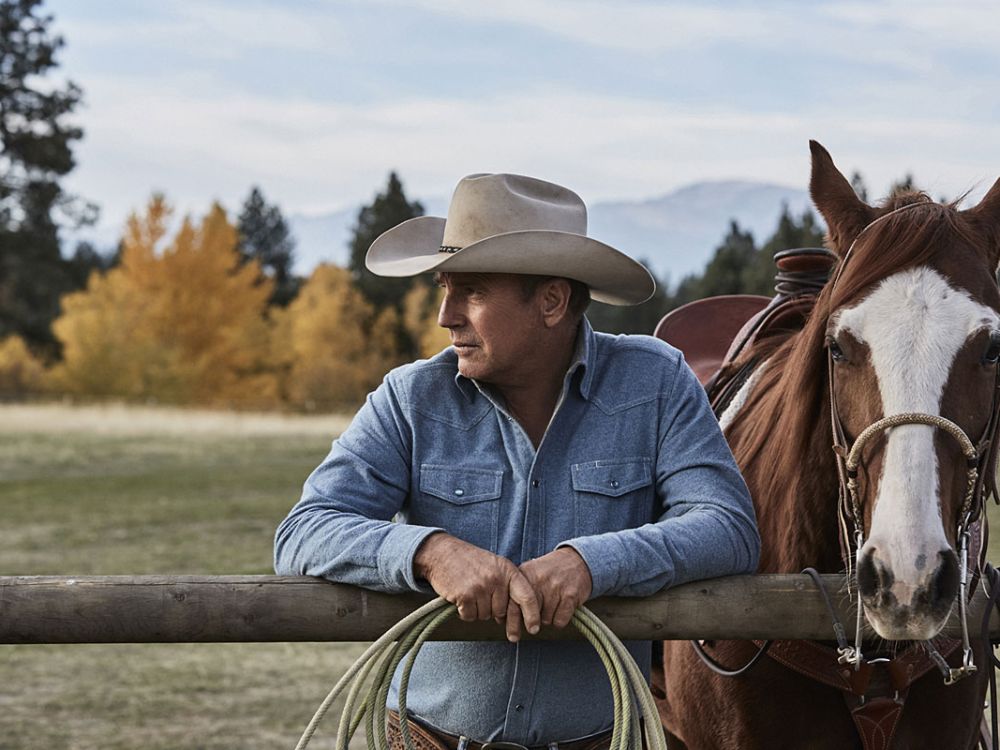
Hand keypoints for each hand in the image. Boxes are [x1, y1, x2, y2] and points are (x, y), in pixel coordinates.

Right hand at [413, 533, 540, 641]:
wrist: (441, 553)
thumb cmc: (469, 561)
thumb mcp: (494, 566)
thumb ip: (507, 585)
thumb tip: (514, 616)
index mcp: (508, 570)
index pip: (527, 596)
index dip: (532, 615)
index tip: (534, 629)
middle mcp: (497, 578)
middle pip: (502, 612)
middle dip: (491, 609)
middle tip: (480, 593)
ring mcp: (481, 587)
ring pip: (485, 616)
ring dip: (476, 610)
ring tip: (469, 591)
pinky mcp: (465, 596)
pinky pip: (470, 616)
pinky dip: (464, 612)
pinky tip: (460, 596)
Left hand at [517, 547, 592, 630]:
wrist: (576, 560)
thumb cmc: (550, 571)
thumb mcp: (530, 573)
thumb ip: (515, 592)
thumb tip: (502, 618)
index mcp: (524, 575)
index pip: (512, 604)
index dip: (512, 622)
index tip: (513, 634)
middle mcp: (538, 580)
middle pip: (529, 615)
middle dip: (532, 622)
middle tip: (535, 621)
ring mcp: (554, 588)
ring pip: (545, 620)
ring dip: (548, 617)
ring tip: (552, 604)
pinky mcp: (570, 595)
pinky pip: (560, 621)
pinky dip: (561, 619)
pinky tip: (562, 607)